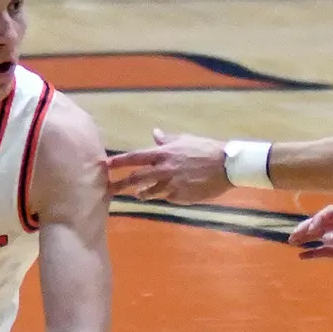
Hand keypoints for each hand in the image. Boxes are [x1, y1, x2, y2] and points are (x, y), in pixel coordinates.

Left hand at [102, 129, 229, 203]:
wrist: (226, 165)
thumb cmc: (206, 149)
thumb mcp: (185, 140)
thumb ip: (167, 139)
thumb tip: (155, 133)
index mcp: (164, 153)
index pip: (135, 157)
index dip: (119, 162)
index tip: (106, 165)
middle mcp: (164, 169)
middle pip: (136, 178)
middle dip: (121, 184)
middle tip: (109, 189)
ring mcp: (171, 185)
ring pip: (149, 192)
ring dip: (141, 193)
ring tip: (137, 195)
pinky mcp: (180, 197)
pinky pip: (167, 198)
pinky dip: (165, 196)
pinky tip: (168, 195)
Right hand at [289, 205, 332, 285]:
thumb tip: (325, 236)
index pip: (331, 213)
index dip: (319, 219)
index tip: (312, 231)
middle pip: (322, 224)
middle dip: (307, 228)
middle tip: (293, 237)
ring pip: (321, 237)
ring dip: (307, 238)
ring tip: (292, 243)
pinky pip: (325, 252)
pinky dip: (313, 253)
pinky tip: (302, 256)